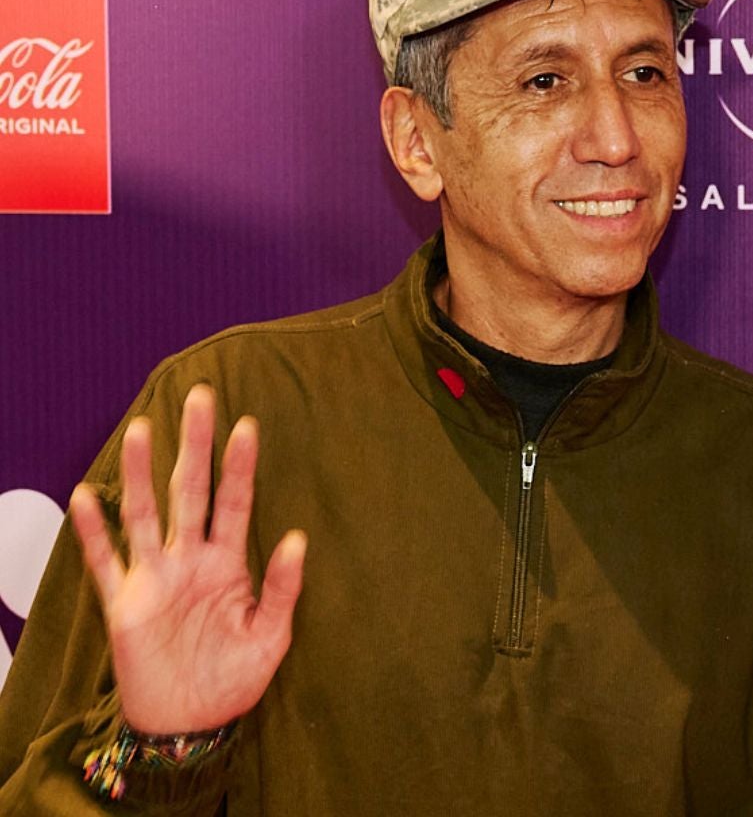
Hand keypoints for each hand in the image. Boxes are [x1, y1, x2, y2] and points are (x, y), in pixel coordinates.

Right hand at [69, 384, 305, 734]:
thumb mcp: (273, 634)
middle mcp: (190, 560)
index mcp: (229, 564)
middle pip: (192, 491)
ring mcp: (155, 577)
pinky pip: (104, 561)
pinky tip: (88, 495)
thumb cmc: (233, 677)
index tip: (248, 424)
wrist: (192, 722)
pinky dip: (94, 530)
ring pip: (146, 514)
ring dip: (144, 473)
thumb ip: (284, 588)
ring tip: (145, 429)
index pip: (236, 502)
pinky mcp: (124, 603)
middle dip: (196, 446)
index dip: (241, 466)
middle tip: (202, 396)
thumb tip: (298, 538)